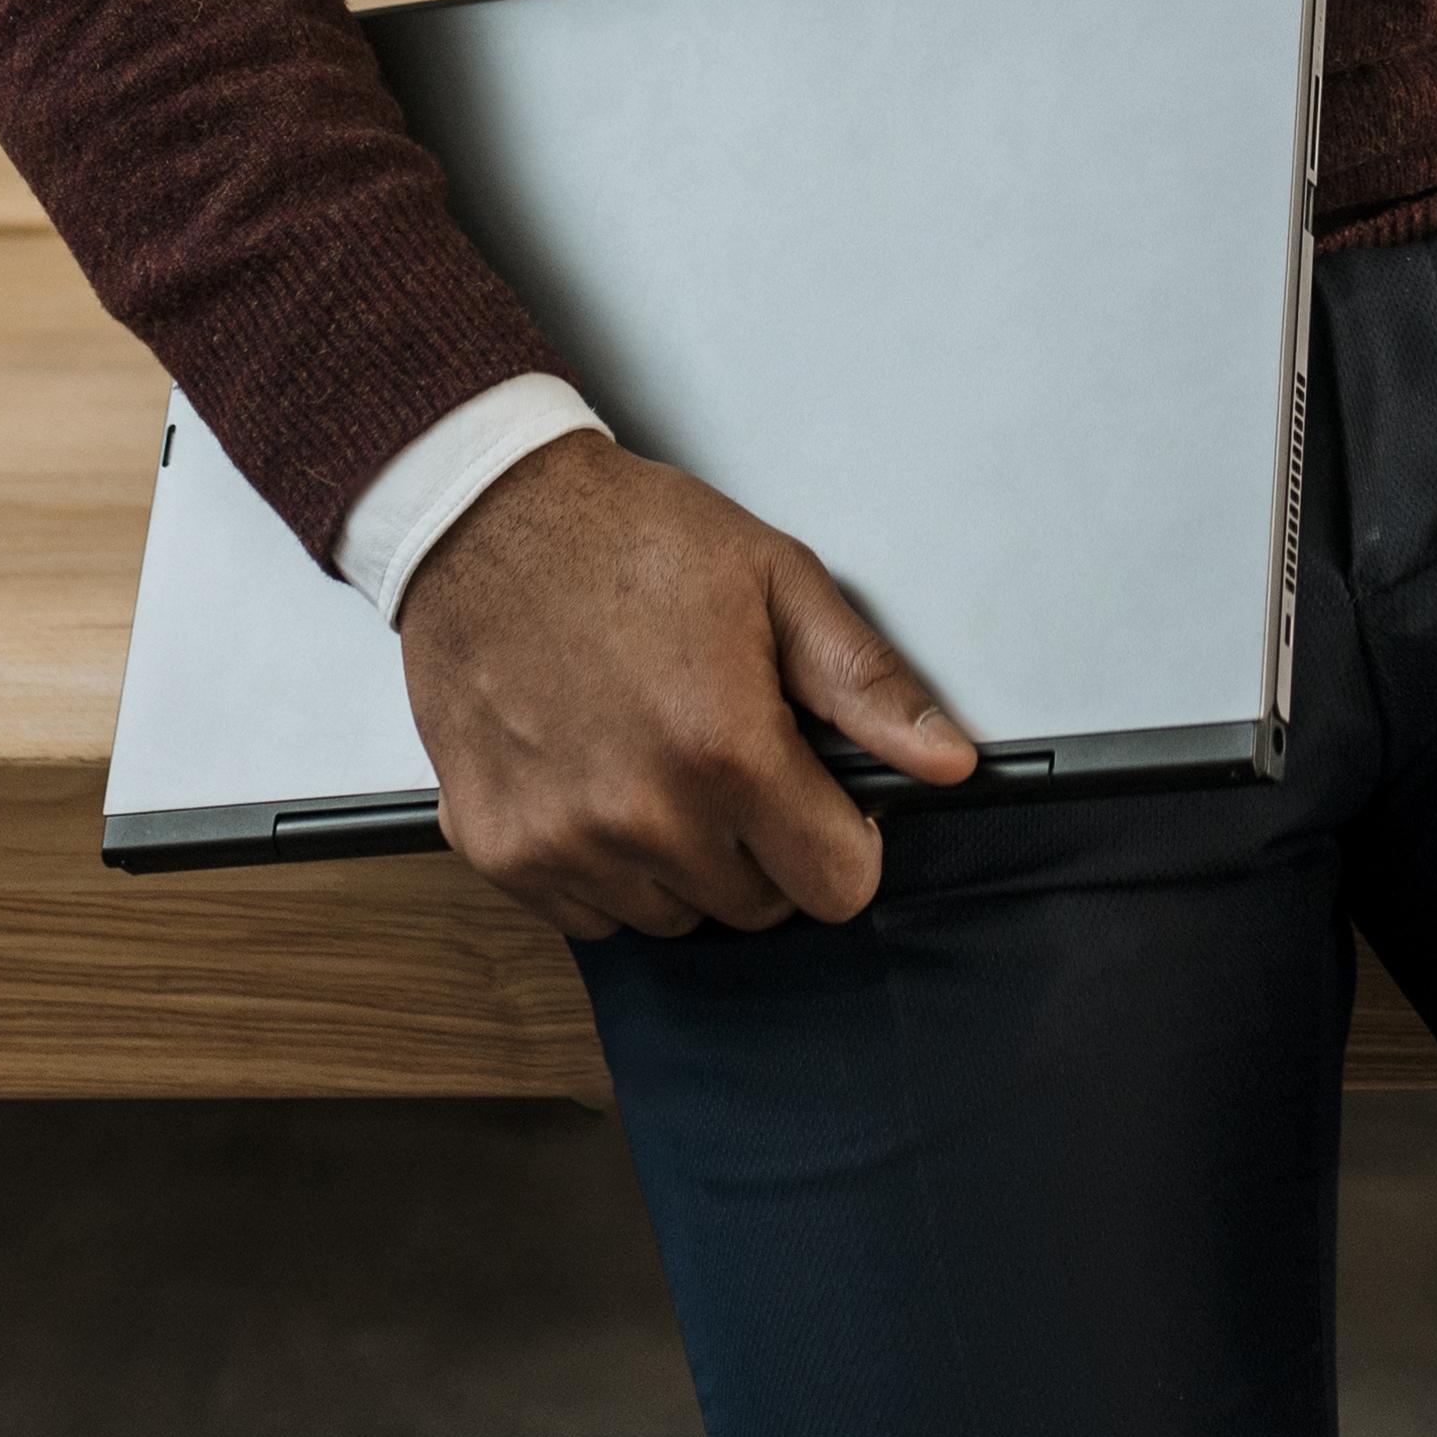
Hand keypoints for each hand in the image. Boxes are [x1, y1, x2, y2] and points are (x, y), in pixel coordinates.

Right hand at [395, 429, 975, 940]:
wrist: (487, 519)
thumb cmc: (632, 538)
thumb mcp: (776, 580)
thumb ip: (867, 685)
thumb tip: (949, 762)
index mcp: (726, 750)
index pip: (836, 887)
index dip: (844, 841)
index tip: (824, 800)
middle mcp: (645, 816)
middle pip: (756, 909)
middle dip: (764, 846)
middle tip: (731, 756)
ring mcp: (564, 843)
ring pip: (673, 917)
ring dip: (682, 862)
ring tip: (658, 758)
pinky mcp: (500, 852)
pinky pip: (590, 916)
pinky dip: (606, 868)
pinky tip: (599, 780)